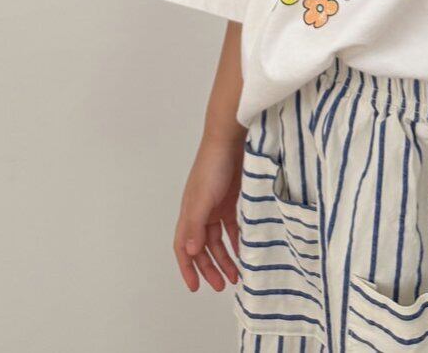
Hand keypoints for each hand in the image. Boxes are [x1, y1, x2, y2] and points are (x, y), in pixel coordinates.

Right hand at [172, 131, 244, 292]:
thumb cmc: (213, 167)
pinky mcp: (230, 200)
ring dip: (224, 259)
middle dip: (209, 268)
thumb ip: (196, 225)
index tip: (195, 287)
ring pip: (217, 240)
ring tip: (236, 276)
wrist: (229, 139)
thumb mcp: (203, 198)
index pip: (183, 246)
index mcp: (189, 212)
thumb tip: (190, 251)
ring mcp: (215, 206)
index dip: (187, 267)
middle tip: (222, 286)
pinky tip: (244, 252)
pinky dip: (235, 242)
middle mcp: (200, 212)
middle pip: (201, 247)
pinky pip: (231, 228)